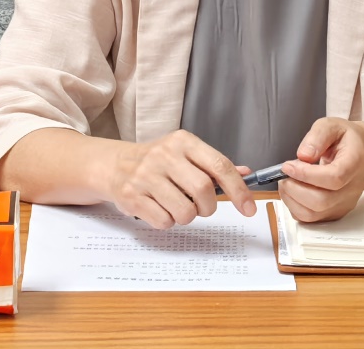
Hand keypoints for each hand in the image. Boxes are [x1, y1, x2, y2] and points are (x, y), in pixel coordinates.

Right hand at [101, 129, 255, 228]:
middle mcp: (165, 155)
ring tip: (177, 206)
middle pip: (203, 190)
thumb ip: (214, 165)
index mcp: (183, 142)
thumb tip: (246, 173)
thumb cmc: (157, 162)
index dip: (238, 189)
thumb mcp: (186, 153)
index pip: (219, 165)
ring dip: (187, 216)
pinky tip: (159, 208)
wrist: (114, 164)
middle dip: (208, 207)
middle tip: (201, 207)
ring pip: (185, 211)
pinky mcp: (132, 196)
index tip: (249, 208)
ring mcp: (146, 176)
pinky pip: (164, 221)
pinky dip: (168, 221)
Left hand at [279, 117, 363, 222]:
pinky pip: (310, 219)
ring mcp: (344, 204)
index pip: (333, 177)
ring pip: (314, 214)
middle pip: (322, 201)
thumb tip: (303, 155)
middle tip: (284, 175)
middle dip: (294, 189)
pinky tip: (293, 192)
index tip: (288, 165)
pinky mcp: (335, 213)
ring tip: (286, 182)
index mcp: (354, 163)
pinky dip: (295, 208)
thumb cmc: (347, 141)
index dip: (306, 174)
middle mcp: (352, 188)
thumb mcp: (333, 126)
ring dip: (291, 200)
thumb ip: (318, 136)